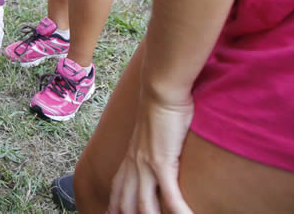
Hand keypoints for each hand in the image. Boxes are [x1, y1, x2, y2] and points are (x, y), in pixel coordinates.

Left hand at [108, 91, 194, 213]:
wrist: (161, 92)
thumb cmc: (161, 111)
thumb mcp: (149, 137)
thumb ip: (149, 153)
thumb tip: (156, 162)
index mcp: (128, 161)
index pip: (117, 194)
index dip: (114, 210)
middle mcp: (133, 166)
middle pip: (126, 205)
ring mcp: (145, 165)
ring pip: (144, 207)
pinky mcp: (162, 162)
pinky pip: (170, 196)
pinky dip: (179, 211)